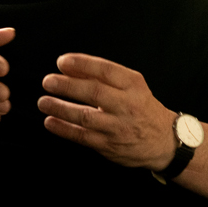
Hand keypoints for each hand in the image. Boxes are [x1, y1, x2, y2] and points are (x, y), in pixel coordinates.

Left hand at [37, 53, 176, 169]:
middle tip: (48, 81)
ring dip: (60, 108)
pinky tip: (50, 121)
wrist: (164, 141)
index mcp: (133, 85)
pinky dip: (64, 129)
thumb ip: (103, 76)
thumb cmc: (142, 108)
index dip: (82, 64)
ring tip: (43, 101)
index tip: (62, 62)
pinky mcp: (110, 145)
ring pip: (85, 116)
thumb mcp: (132, 86)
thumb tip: (69, 66)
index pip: (106, 70)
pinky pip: (83, 136)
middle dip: (67, 85)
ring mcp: (118, 127)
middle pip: (94, 92)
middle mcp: (127, 105)